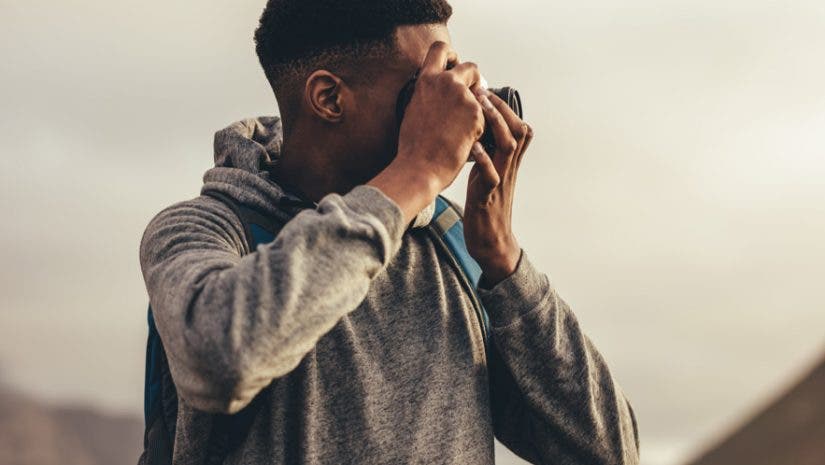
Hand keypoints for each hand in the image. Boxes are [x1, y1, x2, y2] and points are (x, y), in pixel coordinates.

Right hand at [368, 42, 484, 225]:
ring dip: (478, 108)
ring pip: (482, 95)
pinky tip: (468, 140)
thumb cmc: (414, 146)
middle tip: (475, 97)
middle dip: (475, 82)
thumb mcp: (415, 110)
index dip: (451, 55)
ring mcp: (463, 96)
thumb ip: (430, 95)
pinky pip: (485, 115)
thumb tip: (441, 93)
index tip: (455, 66)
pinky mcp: (477, 113)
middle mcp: (445, 82)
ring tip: (465, 130)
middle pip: (470, 67)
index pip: (440, 49)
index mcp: (426, 80)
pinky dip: (480, 127)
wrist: (420, 167)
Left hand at [464, 90, 533, 287]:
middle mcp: (509, 169)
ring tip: (480, 110)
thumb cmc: (485, 204)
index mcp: (509, 162)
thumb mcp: (489, 174)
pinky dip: (483, 160)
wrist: (490, 240)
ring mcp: (500, 182)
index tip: (487, 91)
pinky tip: (473, 148)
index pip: (520, 128)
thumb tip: (478, 130)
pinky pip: (491, 176)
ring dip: (496, 126)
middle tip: (483, 94)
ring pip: (510, 148)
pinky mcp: (488, 197)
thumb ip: (489, 154)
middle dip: (503, 109)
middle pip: (520, 131)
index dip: (506, 108)